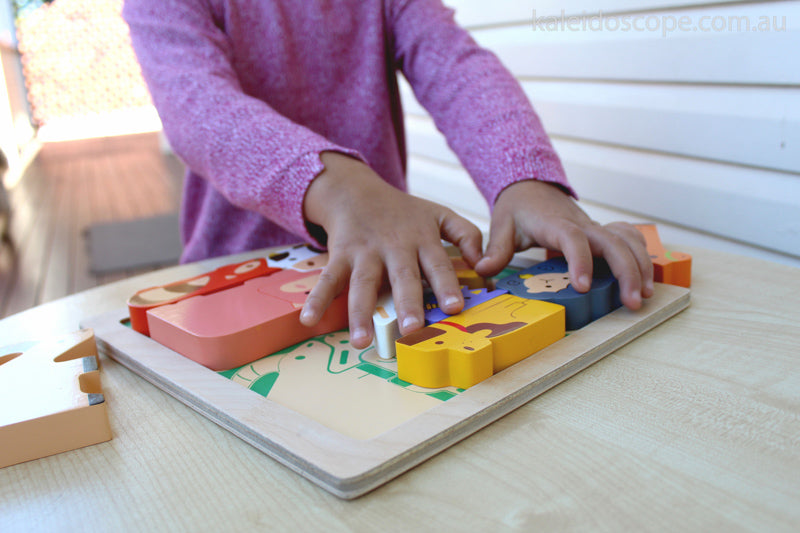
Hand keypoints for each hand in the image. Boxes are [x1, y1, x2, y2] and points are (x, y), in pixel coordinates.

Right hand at [299, 152, 482, 348]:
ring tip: (361, 341)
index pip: (437, 263)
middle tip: (411, 330)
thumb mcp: (440, 214)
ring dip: (360, 313)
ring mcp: (365, 252)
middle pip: (401, 277)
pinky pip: (327, 279)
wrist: (356, 190)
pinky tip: (308, 320)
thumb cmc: (403, 211)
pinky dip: (317, 299)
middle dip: (407, 303)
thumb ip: (466, 235)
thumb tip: (484, 266)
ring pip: (363, 284)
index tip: (455, 307)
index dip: (446, 284)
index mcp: (421, 238)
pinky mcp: (340, 255)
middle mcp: (394, 246)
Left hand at [474, 180, 653, 308]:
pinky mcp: (601, 233)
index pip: (572, 239)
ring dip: (640, 267)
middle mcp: (581, 224)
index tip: (582, 286)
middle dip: (626, 271)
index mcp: (555, 223)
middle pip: (613, 242)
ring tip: (644, 296)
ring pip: (627, 241)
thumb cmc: (517, 209)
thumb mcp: (501, 226)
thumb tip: (482, 270)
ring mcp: (594, 228)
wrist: (530, 185)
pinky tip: (647, 277)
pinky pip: (629, 238)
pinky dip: (641, 254)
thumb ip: (495, 250)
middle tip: (633, 301)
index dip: (580, 261)